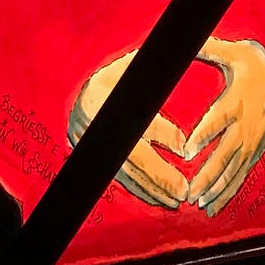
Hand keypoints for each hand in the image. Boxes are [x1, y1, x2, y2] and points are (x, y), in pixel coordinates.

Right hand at [70, 50, 188, 209]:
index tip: (186, 149)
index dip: (164, 134)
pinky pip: (118, 177)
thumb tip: (187, 63)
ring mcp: (91, 144)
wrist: (77, 88)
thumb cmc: (114, 76)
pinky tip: (157, 198)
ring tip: (175, 200)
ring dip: (151, 190)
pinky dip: (139, 189)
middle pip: (132, 156)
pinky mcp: (93, 157)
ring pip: (125, 173)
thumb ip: (155, 74)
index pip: (139, 119)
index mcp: (105, 96)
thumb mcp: (132, 68)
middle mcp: (95, 124)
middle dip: (160, 176)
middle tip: (184, 190)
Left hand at [183, 36, 264, 215]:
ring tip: (200, 204)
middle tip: (190, 191)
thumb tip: (187, 41)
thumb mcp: (229, 51)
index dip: (202, 136)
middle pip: (227, 153)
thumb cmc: (245, 61)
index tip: (186, 152)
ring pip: (235, 169)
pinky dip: (229, 190)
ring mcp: (255, 139)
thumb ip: (207, 48)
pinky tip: (214, 205)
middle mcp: (248, 123)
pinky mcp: (258, 149)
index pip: (218, 120)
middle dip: (208, 174)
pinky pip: (242, 173)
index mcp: (237, 99)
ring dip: (218, 188)